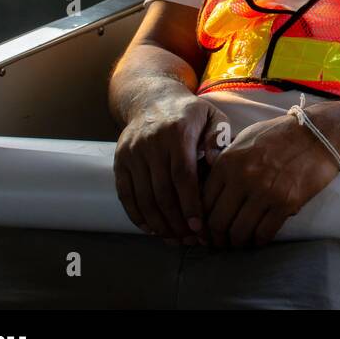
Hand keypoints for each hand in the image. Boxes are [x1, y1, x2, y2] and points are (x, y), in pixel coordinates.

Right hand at [113, 93, 228, 241]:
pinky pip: (126, 193)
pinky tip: (151, 228)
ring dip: (158, 222)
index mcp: (178, 132)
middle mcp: (152, 142)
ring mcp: (133, 152)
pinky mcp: (120, 160)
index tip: (199, 225)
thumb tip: (217, 162)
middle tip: (189, 239)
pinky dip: (137, 214)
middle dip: (176, 220)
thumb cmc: (189, 113)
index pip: (183, 175)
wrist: (151, 99)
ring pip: (143, 196)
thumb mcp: (211, 116)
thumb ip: (218, 138)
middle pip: (162, 190)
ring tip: (174, 238)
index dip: (190, 203)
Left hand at [202, 112, 339, 247]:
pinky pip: (264, 233)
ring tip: (240, 242)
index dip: (202, 221)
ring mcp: (265, 192)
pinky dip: (259, 241)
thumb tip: (209, 183)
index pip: (203, 202)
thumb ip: (226, 160)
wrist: (320, 133)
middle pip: (218, 222)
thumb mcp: (245, 138)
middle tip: (221, 242)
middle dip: (217, 238)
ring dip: (237, 242)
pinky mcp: (286, 202)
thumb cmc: (282, 134)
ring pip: (239, 232)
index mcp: (228, 162)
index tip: (206, 229)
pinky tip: (259, 239)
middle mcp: (243, 178)